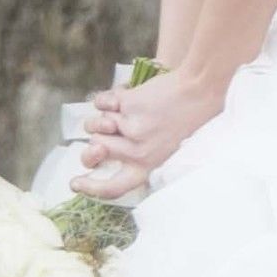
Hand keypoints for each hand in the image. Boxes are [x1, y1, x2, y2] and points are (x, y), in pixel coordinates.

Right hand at [76, 66, 223, 198]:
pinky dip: (108, 97)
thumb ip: (141, 156)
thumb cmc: (188, 119)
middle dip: (94, 140)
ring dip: (102, 116)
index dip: (89, 188)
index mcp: (148, 166)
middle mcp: (137, 151)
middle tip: (104, 133)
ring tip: (123, 111)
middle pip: (93, 152)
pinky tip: (127, 96)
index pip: (112, 188)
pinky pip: (101, 102)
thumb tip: (101, 152)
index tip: (75, 182)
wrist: (202, 88)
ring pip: (94, 126)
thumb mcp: (168, 149)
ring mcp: (131, 127)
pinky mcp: (127, 104)